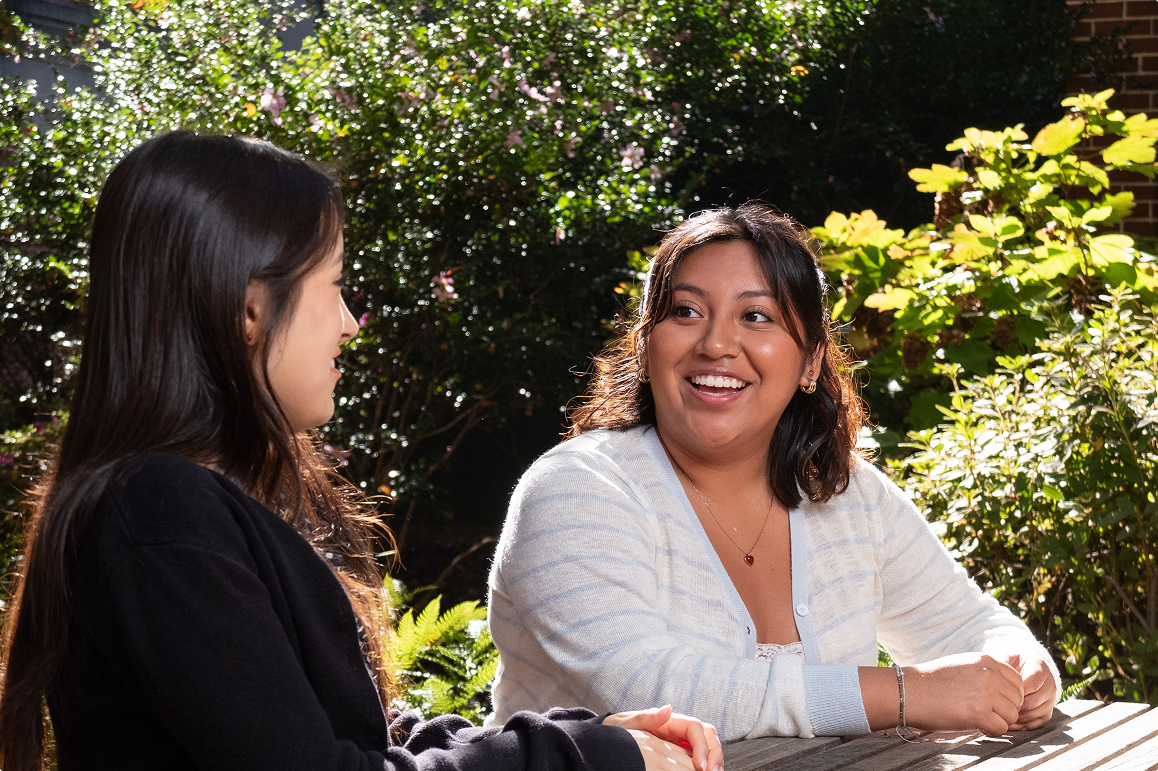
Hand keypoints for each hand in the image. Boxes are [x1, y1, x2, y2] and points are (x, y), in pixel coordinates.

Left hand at [604, 705, 722, 770]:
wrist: (610, 738)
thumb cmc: (617, 730)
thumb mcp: (625, 724)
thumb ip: (644, 717)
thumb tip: (667, 709)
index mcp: (668, 721)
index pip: (695, 727)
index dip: (702, 745)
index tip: (700, 766)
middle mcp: (678, 730)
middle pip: (707, 735)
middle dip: (714, 753)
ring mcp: (680, 743)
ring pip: (707, 747)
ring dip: (714, 761)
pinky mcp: (679, 755)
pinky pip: (698, 759)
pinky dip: (705, 766)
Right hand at [905, 653, 1024, 735]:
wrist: (908, 691)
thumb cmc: (931, 681)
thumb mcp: (963, 665)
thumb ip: (986, 672)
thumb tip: (1008, 689)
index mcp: (987, 660)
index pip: (1018, 682)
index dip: (1008, 695)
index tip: (994, 701)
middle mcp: (989, 674)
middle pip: (1017, 700)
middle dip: (1004, 710)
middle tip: (984, 712)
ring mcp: (985, 693)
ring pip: (1011, 715)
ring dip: (998, 720)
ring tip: (977, 717)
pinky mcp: (979, 713)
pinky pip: (1001, 728)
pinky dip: (990, 731)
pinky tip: (975, 724)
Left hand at [994, 651, 1058, 729]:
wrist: (1026, 671)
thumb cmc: (1013, 664)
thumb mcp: (1008, 657)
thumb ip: (1003, 662)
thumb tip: (994, 673)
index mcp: (1040, 668)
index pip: (1031, 683)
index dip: (1016, 691)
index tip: (1001, 692)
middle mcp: (1049, 685)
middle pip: (1032, 702)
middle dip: (1014, 705)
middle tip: (998, 706)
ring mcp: (1050, 700)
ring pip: (1034, 714)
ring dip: (1017, 716)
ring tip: (1002, 714)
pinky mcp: (1047, 713)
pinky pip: (1036, 724)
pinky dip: (1022, 725)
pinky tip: (1009, 721)